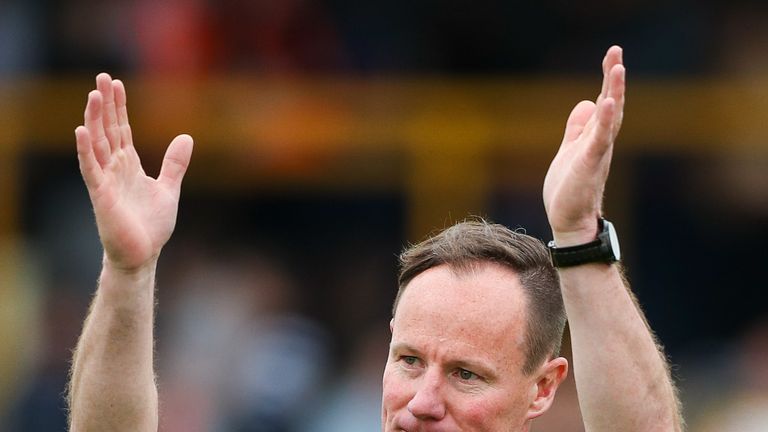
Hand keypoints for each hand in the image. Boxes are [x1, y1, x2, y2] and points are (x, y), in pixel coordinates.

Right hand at [75, 73, 192, 271]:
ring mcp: (106, 181)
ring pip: (97, 144)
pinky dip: (86, 151)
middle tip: (101, 77)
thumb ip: (175, 164)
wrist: (143, 254)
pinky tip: (81, 131)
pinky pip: (91, 170)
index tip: (115, 83)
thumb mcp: (169, 188)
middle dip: (104, 105)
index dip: (118, 107)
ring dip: (94, 120)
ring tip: (93, 95)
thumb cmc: (151, 225)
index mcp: (129, 165)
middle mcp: (115, 169)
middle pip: (107, 130)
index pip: (121, 129)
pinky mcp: (101, 196)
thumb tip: (186, 136)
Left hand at [543, 46, 624, 245]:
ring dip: (613, 94)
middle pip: (611, 105)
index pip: (605, 103)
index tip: (613, 55)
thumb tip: (586, 102)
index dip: (608, 80)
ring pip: (609, 120)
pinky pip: (598, 141)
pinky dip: (602, 122)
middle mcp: (601, 143)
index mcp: (595, 138)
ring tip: (617, 69)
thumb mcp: (570, 151)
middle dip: (613, 78)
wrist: (569, 223)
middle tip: (616, 51)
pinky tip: (604, 103)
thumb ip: (577, 129)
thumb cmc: (571, 191)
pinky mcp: (588, 166)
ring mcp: (597, 154)